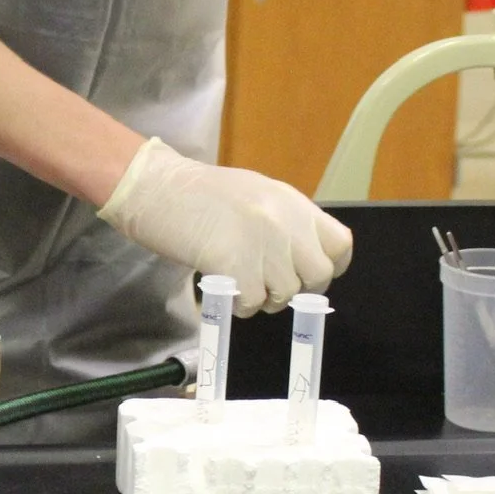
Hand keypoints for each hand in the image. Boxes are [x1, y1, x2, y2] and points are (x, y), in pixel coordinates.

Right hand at [97, 136, 352, 314]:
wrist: (155, 188)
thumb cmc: (196, 194)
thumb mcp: (255, 196)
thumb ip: (283, 223)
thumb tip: (300, 260)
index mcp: (293, 203)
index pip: (339, 244)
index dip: (329, 267)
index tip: (307, 276)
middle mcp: (285, 221)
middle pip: (318, 276)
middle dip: (296, 290)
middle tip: (268, 287)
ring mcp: (263, 242)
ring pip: (285, 294)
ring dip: (263, 299)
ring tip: (238, 285)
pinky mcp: (236, 263)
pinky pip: (252, 303)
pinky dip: (239, 305)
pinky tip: (223, 289)